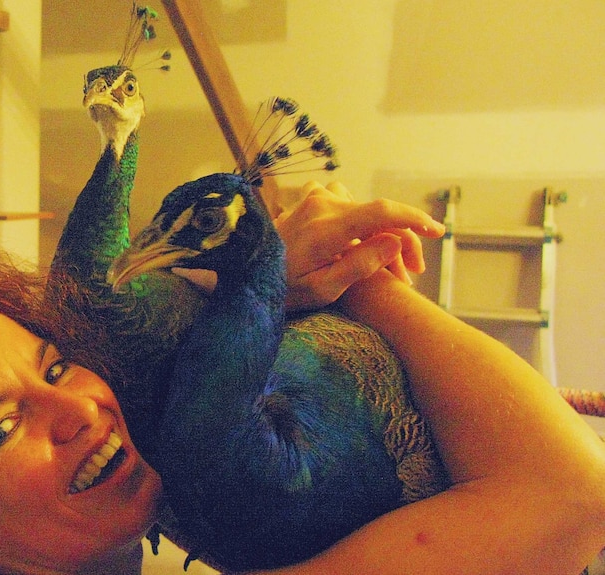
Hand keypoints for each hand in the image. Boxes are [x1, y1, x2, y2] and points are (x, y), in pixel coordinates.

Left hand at [274, 181, 444, 310]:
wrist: (243, 276)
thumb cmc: (281, 289)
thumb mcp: (322, 290)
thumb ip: (360, 265)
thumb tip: (394, 242)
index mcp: (327, 228)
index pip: (382, 212)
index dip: (414, 220)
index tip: (437, 232)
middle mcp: (322, 206)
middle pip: (378, 215)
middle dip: (399, 243)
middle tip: (407, 278)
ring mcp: (313, 200)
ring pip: (364, 210)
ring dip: (378, 232)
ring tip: (382, 265)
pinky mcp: (308, 202)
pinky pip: (346, 204)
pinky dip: (359, 222)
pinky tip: (355, 246)